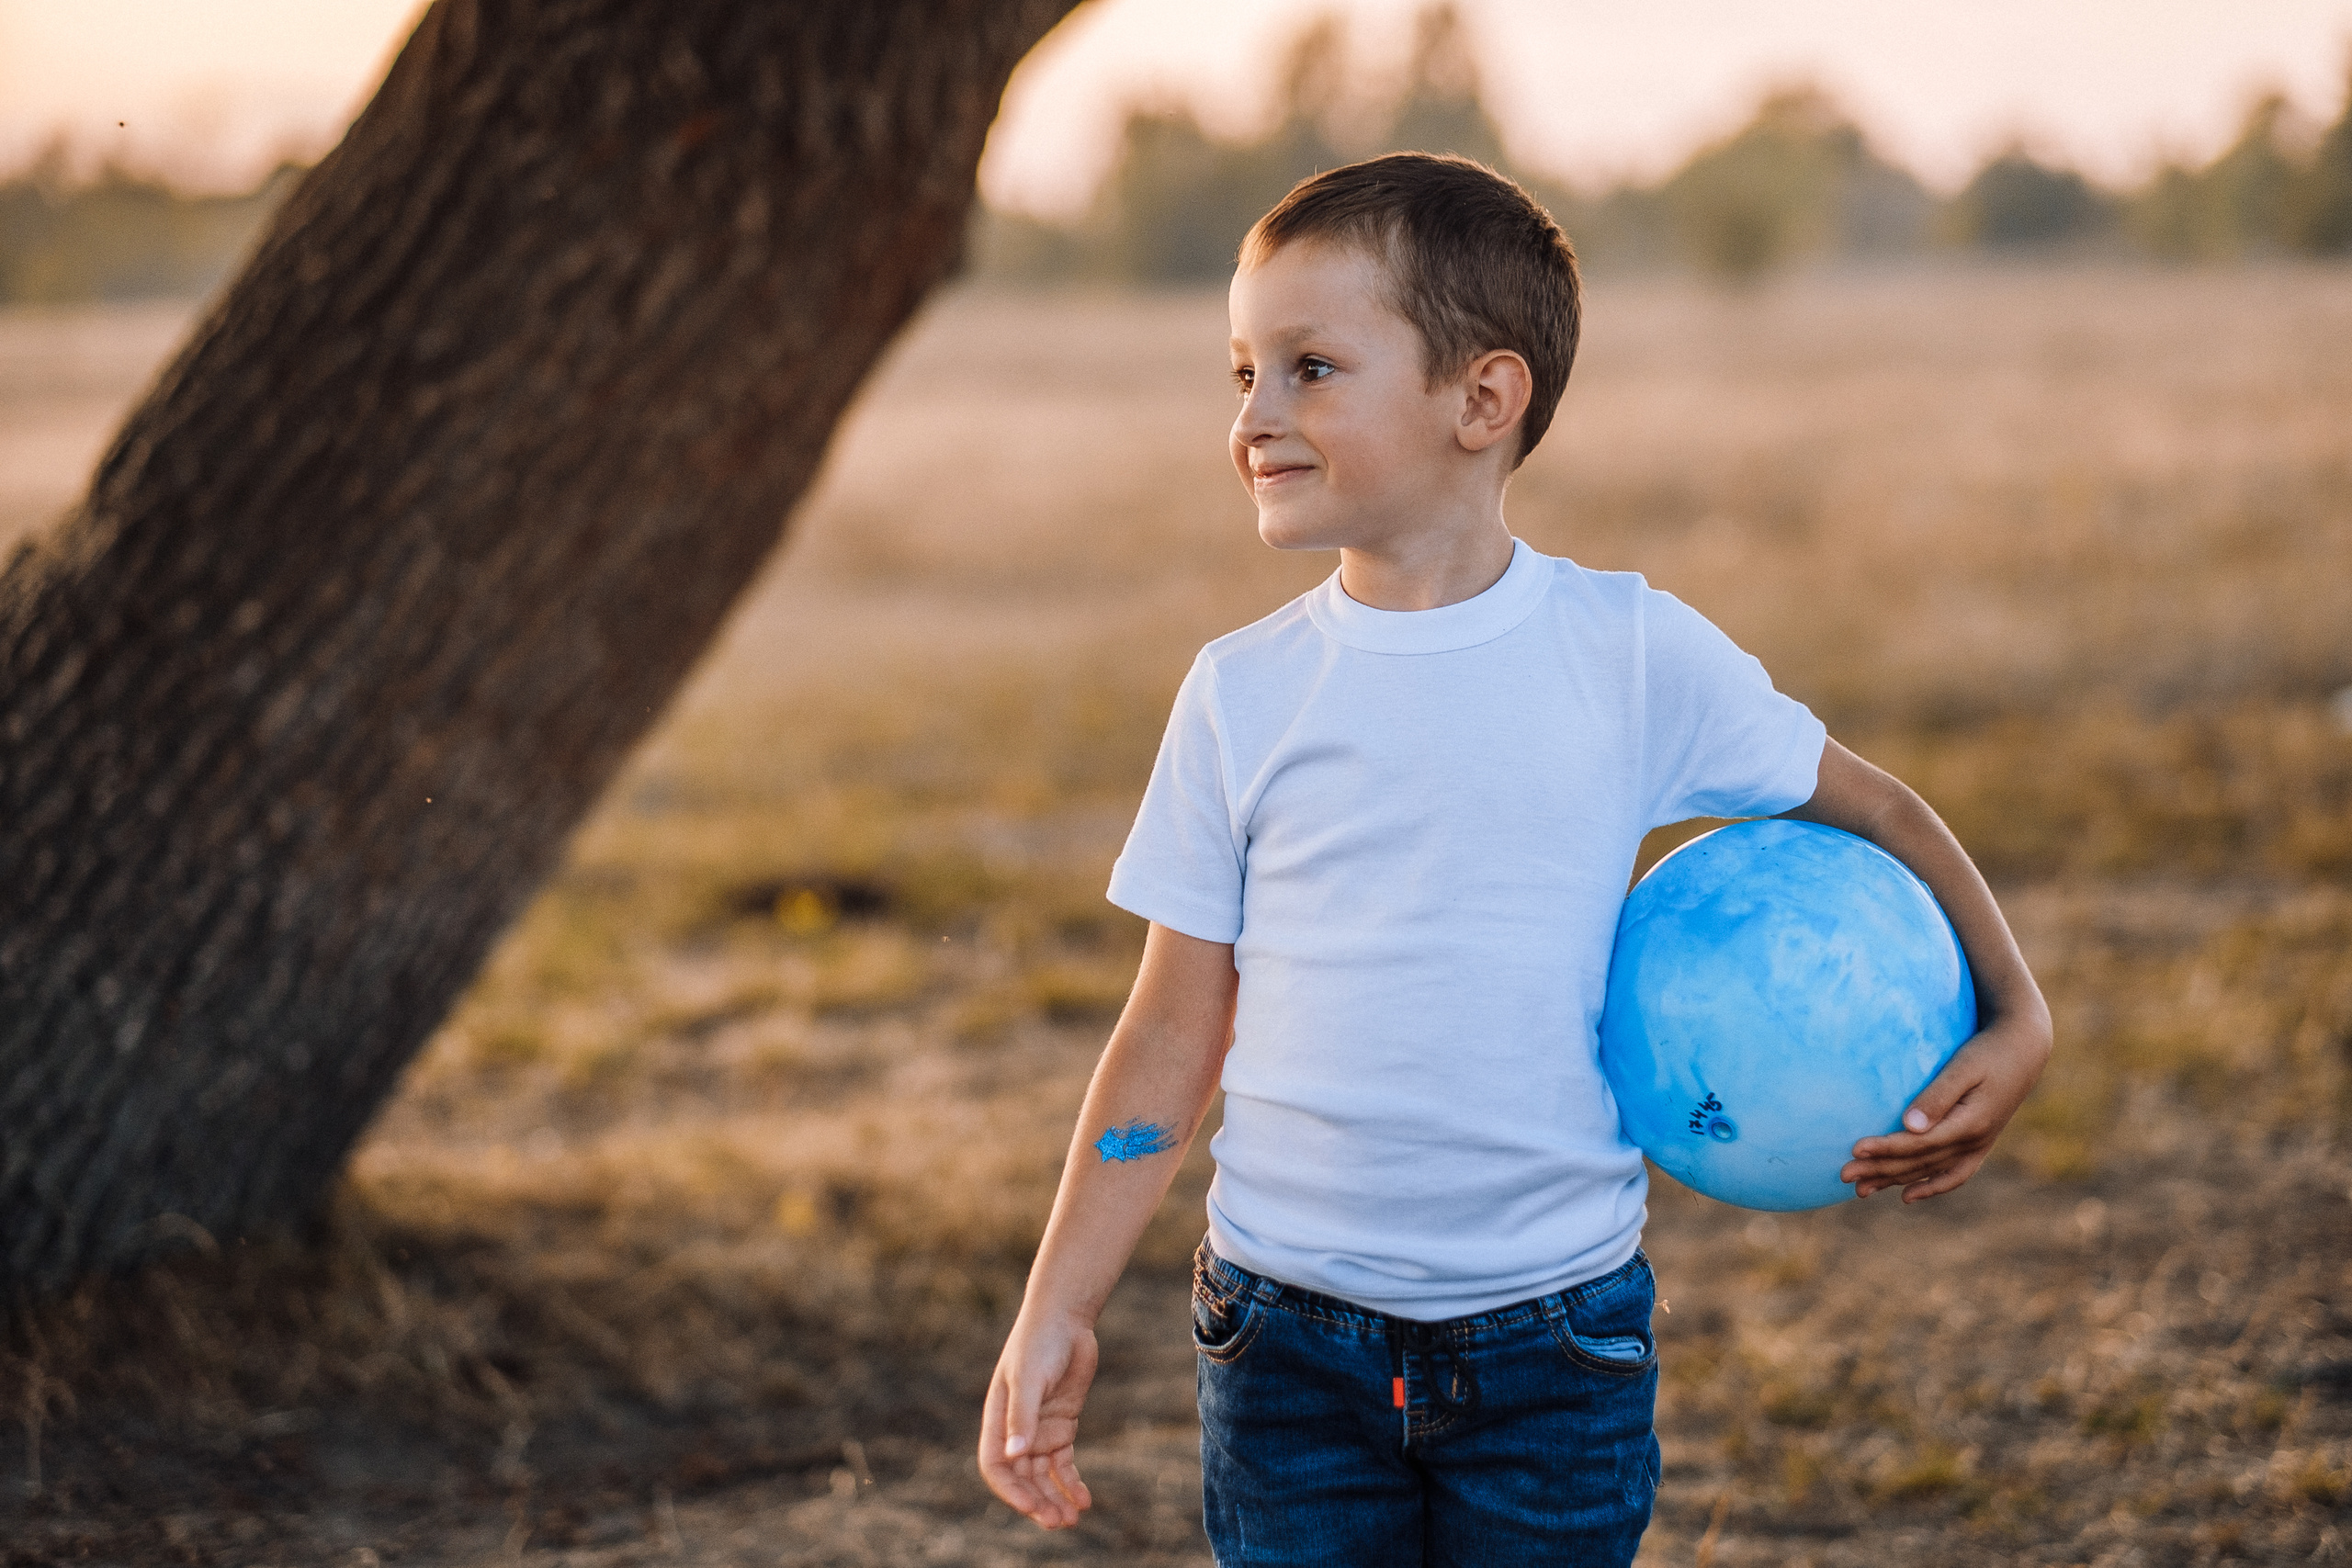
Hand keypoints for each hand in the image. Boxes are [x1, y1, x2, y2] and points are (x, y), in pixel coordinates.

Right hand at [978, 1311, 1098, 1529]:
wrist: (1066, 1319)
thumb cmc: (1040, 1342)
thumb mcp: (1029, 1377)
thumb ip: (1022, 1416)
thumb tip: (1014, 1457)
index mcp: (997, 1420)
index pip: (996, 1467)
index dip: (1011, 1491)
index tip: (1033, 1507)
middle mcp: (1016, 1430)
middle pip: (1022, 1478)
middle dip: (1038, 1501)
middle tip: (1057, 1522)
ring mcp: (1040, 1429)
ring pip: (1044, 1476)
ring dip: (1056, 1497)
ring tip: (1073, 1518)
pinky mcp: (1063, 1425)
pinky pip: (1064, 1463)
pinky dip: (1073, 1482)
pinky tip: (1085, 1498)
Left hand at [1842, 1009, 2051, 1201]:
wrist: (2023, 1051)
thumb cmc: (1987, 1052)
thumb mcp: (1963, 1067)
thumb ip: (1937, 1096)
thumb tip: (1909, 1125)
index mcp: (1970, 1123)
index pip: (1918, 1143)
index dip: (1886, 1148)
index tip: (1855, 1148)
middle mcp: (1975, 1142)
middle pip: (1919, 1162)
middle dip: (1880, 1170)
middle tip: (1844, 1175)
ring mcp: (1978, 1147)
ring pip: (1930, 1171)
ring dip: (1895, 1181)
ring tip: (1861, 1190)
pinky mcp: (1978, 1145)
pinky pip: (1954, 1175)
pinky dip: (1931, 1187)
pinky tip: (1907, 1196)